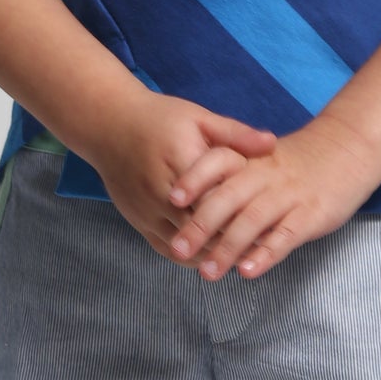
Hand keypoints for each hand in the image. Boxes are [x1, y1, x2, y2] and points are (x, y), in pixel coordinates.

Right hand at [81, 95, 277, 256]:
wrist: (108, 126)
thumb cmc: (159, 120)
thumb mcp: (198, 118)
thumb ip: (235, 135)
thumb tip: (272, 143)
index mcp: (181, 165)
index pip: (218, 200)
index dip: (244, 216)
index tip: (271, 226)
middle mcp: (161, 194)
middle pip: (202, 230)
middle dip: (231, 243)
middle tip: (263, 254)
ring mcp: (146, 211)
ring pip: (185, 247)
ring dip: (212, 255)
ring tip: (241, 261)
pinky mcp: (138, 221)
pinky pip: (166, 249)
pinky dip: (190, 258)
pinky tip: (211, 258)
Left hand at [164, 111, 380, 277]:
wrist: (347, 149)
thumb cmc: (295, 162)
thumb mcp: (261, 157)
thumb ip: (231, 178)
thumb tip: (191, 209)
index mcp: (251, 159)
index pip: (216, 162)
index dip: (194, 179)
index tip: (172, 199)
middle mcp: (266, 175)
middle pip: (228, 198)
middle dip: (200, 226)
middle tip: (177, 249)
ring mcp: (289, 195)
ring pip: (252, 221)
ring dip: (227, 249)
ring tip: (207, 273)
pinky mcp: (312, 215)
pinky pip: (285, 236)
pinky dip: (265, 255)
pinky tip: (247, 272)